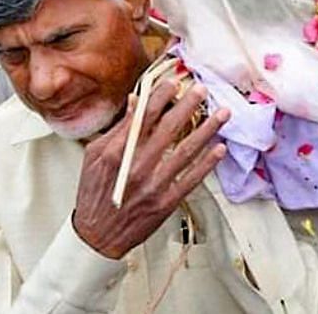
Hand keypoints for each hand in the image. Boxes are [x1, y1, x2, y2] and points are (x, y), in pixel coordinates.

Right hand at [71, 78, 229, 258]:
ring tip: (222, 114)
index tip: (174, 82)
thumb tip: (136, 102)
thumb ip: (117, 130)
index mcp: (116, 152)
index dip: (160, 96)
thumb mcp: (94, 156)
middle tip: (203, 89)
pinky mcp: (165, 202)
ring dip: (207, 130)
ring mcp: (153, 185)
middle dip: (188, 106)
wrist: (97, 236)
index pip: (143, 116)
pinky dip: (207, 163)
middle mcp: (136, 166)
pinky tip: (219, 148)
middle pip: (168, 129)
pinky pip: (191, 179)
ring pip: (185, 151)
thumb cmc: (94, 193)